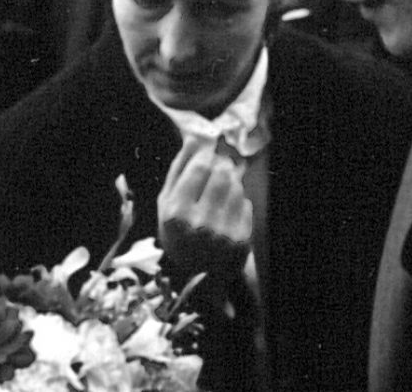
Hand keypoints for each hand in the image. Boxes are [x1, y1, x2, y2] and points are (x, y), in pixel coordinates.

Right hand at [157, 140, 252, 283]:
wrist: (198, 273)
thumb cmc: (178, 232)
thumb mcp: (165, 203)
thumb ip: (178, 169)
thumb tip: (194, 138)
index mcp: (176, 214)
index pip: (200, 168)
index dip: (206, 156)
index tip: (207, 153)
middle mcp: (200, 224)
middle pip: (221, 174)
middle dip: (220, 167)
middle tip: (215, 170)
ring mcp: (223, 233)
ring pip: (235, 186)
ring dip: (230, 182)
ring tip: (219, 193)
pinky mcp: (241, 240)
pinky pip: (245, 203)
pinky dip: (238, 201)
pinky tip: (226, 212)